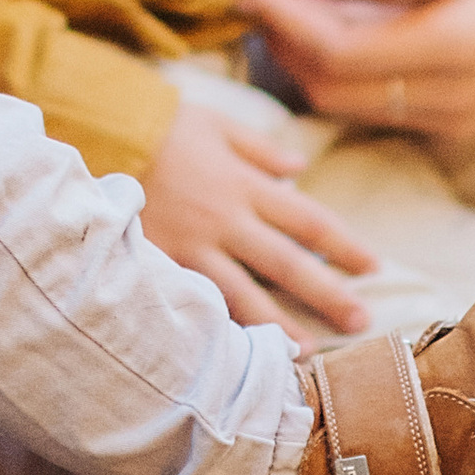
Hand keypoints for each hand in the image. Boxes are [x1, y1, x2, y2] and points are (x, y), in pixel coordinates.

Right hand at [138, 95, 380, 339]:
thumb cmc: (162, 125)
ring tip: (308, 351)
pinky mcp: (162, 262)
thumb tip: (298, 169)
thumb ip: (260, 148)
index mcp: (245, 183)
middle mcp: (226, 219)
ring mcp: (193, 245)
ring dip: (279, 323)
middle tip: (361, 321)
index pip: (308, 221)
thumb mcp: (218, 124)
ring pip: (245, 292)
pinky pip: (199, 299)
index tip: (373, 267)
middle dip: (327, 294)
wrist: (102, 134)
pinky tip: (238, 350)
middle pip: (287, 262)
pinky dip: (222, 325)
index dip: (344, 245)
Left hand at [239, 0, 474, 154]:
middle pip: (334, 90)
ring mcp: (461, 118)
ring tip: (290, 4)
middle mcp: (459, 97)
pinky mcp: (461, 122)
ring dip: (310, 61)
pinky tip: (338, 23)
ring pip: (351, 105)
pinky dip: (346, 72)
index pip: (342, 54)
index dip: (286, 24)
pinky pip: (381, 107)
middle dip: (285, 45)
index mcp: (463, 45)